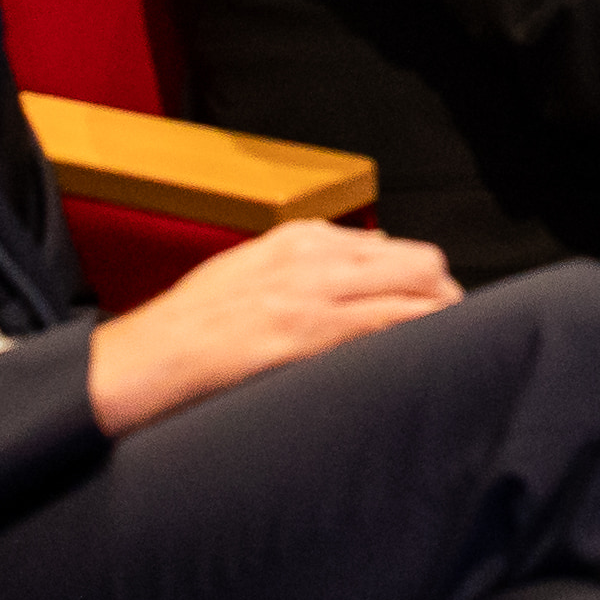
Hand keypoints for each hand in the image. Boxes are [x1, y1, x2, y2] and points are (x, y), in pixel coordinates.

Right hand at [85, 219, 462, 433]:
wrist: (146, 358)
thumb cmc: (195, 323)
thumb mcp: (253, 268)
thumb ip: (312, 261)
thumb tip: (375, 252)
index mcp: (301, 238)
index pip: (397, 247)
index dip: (426, 282)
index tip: (437, 308)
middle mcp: (313, 257)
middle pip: (421, 264)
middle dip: (446, 298)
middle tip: (453, 333)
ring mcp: (310, 295)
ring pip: (413, 294)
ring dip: (441, 322)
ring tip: (453, 352)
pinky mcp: (303, 335)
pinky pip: (384, 329)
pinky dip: (415, 341)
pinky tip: (425, 361)